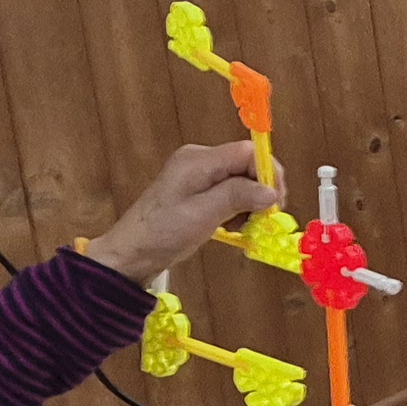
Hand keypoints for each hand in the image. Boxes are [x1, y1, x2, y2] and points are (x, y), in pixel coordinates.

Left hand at [82, 142, 278, 279]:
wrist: (132, 253)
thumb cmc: (162, 233)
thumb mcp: (203, 214)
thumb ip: (238, 196)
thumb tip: (271, 192)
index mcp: (198, 160)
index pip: (247, 152)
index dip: (267, 174)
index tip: (274, 203)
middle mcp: (199, 160)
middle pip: (247, 165)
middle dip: (260, 191)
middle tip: (261, 219)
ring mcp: (198, 174)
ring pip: (242, 180)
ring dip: (249, 203)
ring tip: (240, 225)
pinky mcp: (198, 189)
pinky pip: (231, 191)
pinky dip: (238, 207)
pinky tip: (230, 224)